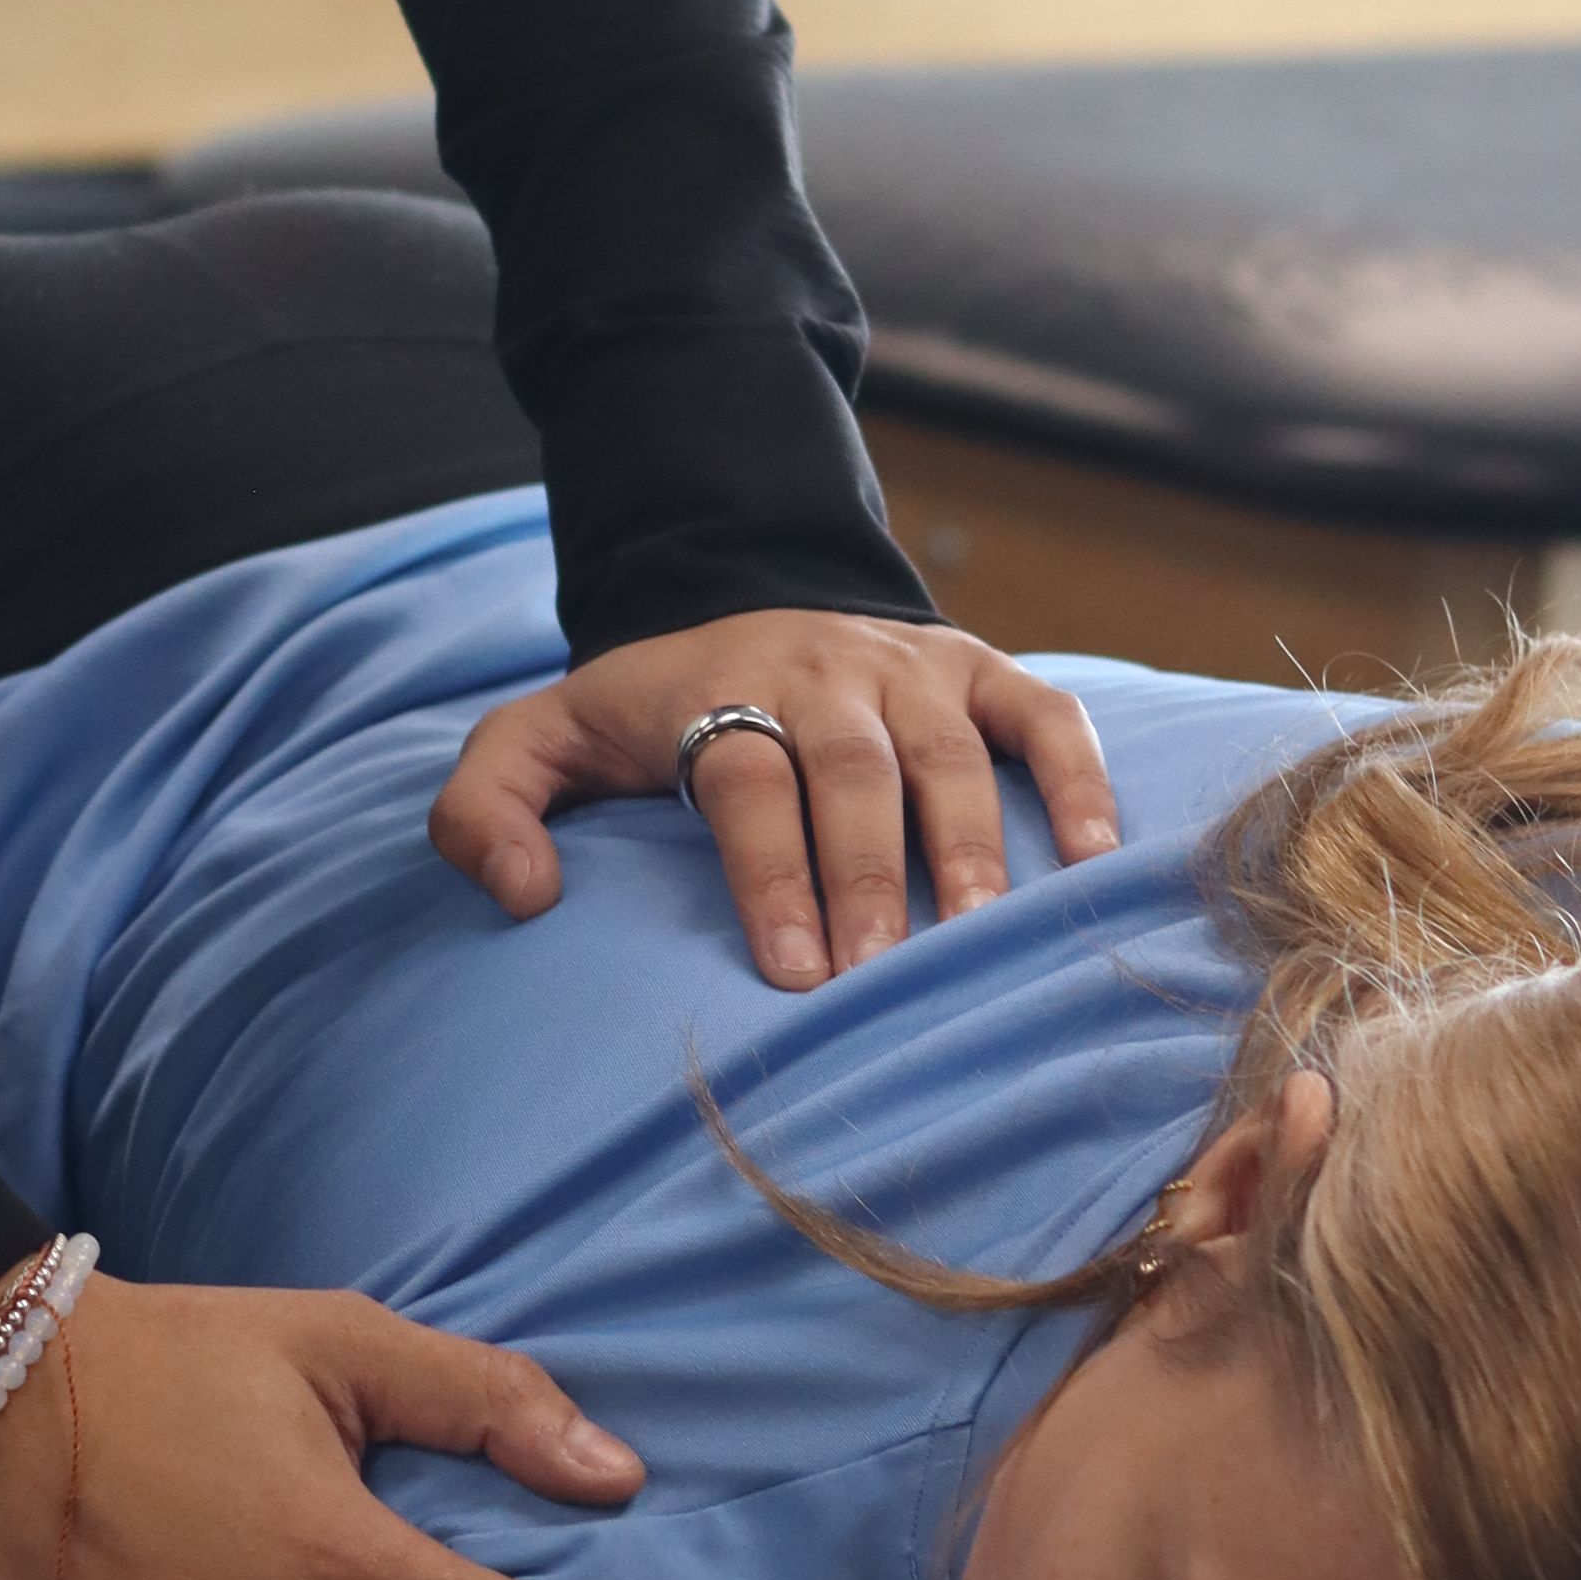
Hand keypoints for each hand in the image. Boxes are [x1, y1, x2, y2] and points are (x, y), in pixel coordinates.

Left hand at [429, 606, 1118, 989]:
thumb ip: (486, 810)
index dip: (769, 872)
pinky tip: (1094, 858)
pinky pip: (1042, 714)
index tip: (792, 973)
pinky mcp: (977, 667)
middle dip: (867, 877)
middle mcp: (819, 669)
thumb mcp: (532, 743)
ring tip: (979, 941)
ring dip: (970, 845)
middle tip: (879, 979)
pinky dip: (1075, 777)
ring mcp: (907, 666)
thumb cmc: (639, 712)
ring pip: (945, 749)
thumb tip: (523, 895)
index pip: (744, 777)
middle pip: (851, 770)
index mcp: (716, 688)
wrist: (731, 600)